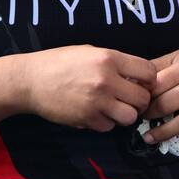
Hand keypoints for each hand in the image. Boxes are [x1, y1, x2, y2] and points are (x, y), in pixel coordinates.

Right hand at [22, 45, 155, 131]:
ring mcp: (97, 101)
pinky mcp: (86, 118)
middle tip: (129, 99)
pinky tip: (96, 113)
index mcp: (109, 58)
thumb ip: (115, 62)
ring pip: (130, 117)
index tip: (141, 82)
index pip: (149, 72)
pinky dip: (106, 122)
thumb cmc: (60, 63)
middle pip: (143, 98)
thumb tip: (138, 76)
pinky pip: (110, 126)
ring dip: (125, 114)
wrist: (30, 80)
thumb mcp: (90, 51)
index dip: (149, 80)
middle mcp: (106, 80)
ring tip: (115, 108)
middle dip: (139, 100)